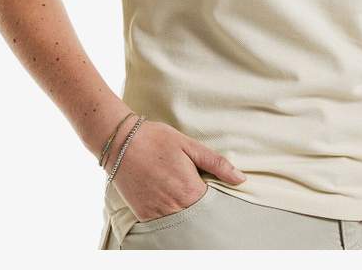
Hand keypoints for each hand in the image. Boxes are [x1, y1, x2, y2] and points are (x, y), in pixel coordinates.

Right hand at [109, 120, 246, 221]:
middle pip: (198, 217)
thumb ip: (217, 164)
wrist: (120, 142)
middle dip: (203, 209)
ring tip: (182, 193)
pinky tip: (169, 199)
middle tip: (198, 191)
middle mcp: (175, 207)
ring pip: (181, 222)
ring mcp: (158, 214)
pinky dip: (169, 215)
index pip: (214, 207)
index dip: (218, 200)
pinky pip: (163, 223)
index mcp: (190, 190)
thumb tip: (241, 179)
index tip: (219, 193)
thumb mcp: (189, 145)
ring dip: (186, 213)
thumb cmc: (156, 139)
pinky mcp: (144, 215)